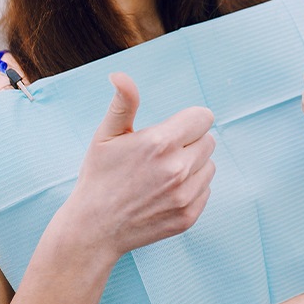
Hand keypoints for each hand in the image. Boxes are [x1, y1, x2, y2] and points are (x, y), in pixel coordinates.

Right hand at [68, 72, 215, 258]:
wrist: (94, 229)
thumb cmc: (99, 176)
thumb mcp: (106, 135)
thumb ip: (123, 103)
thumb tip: (119, 75)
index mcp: (160, 142)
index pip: (203, 117)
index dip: (188, 121)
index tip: (172, 130)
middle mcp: (177, 168)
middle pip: (208, 140)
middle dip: (190, 142)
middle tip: (161, 154)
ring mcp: (185, 194)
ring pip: (209, 165)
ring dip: (193, 165)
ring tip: (162, 174)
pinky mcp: (189, 215)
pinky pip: (206, 189)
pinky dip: (192, 188)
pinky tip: (165, 192)